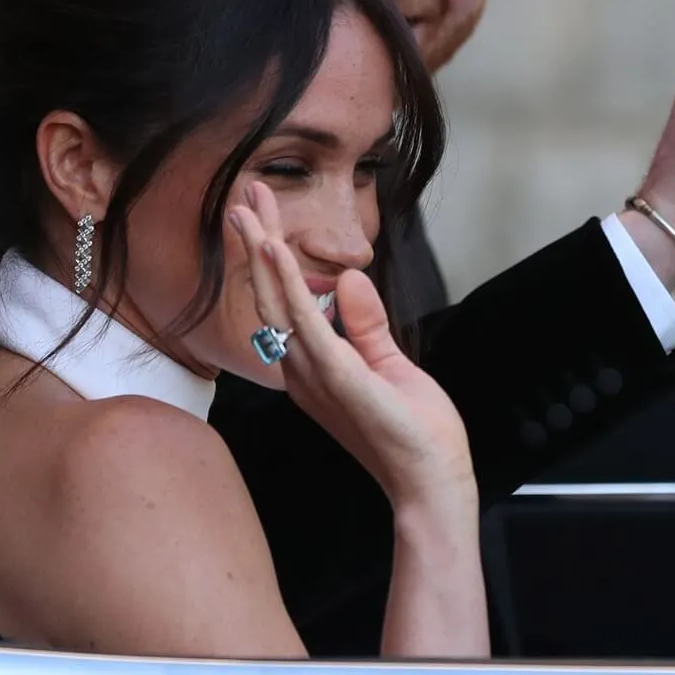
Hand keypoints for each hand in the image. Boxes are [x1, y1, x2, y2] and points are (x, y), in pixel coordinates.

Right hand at [229, 182, 474, 508]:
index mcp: (312, 367)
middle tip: (244, 193)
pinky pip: (302, 320)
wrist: (430, 481)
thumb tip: (347, 279)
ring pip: (277, 301)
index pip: (284, 301)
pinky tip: (271, 249)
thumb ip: (365, 324)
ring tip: (247, 208)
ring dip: (261, 250)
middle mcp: (300, 370)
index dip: (270, 255)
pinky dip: (285, 281)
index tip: (262, 213)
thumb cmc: (412, 433)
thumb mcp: (389, 365)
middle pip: (270, 294)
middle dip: (256, 241)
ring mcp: (313, 374)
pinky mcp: (335, 376)